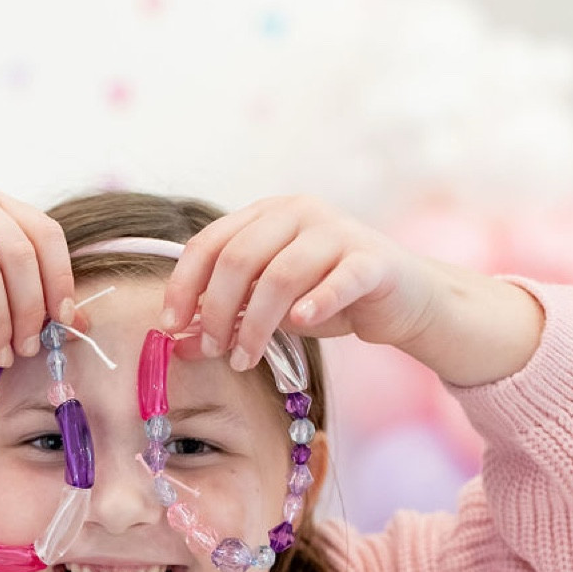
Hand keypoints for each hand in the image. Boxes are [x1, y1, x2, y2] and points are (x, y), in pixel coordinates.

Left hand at [162, 196, 543, 387]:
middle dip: (216, 311)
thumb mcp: (268, 311)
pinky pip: (338, 280)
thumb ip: (225, 320)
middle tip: (213, 351)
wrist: (403, 299)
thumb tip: (176, 345)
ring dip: (254, 324)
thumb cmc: (328, 299)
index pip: (209, 242)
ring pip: (280, 274)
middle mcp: (299, 213)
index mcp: (266, 216)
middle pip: (238, 257)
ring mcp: (338, 232)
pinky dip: (315, 304)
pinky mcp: (373, 260)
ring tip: (245, 358)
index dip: (183, 285)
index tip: (170, 326)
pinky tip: (301, 325)